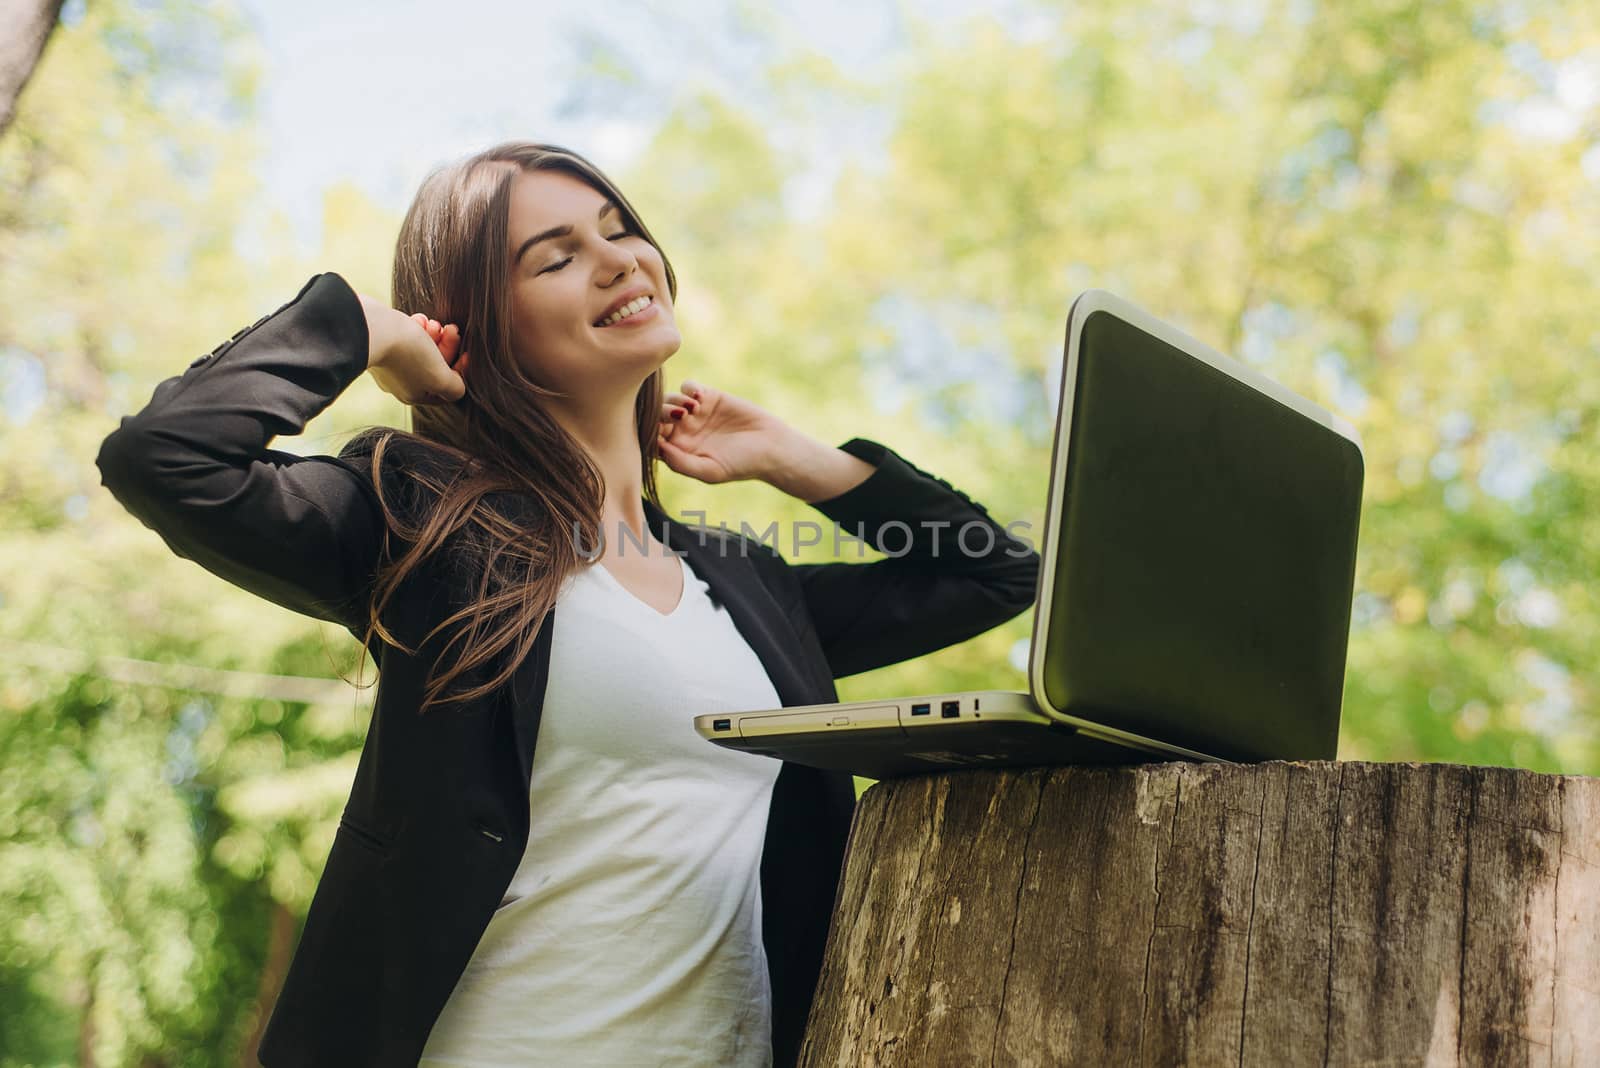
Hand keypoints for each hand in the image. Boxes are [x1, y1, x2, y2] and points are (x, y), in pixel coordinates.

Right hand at [358, 293, 466, 406]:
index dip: (460, 370)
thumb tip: (459, 388)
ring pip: (422, 348)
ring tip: (433, 323)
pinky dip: (415, 327)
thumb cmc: (407, 353)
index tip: (468, 352)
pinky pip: (405, 336)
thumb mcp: (439, 376)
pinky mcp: (381, 343)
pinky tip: (417, 319)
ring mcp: (389, 362)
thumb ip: (454, 387)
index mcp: (415, 394)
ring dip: (433, 334)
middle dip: (447, 346)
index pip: (446, 388)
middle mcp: (401, 382)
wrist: (369, 327)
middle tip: (451, 329)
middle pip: (435, 365)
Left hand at [655, 379, 791, 483]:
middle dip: (659, 414)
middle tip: (677, 417)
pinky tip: (701, 399)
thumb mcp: (709, 470)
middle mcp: (683, 431)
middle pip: (656, 417)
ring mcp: (695, 413)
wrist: (772, 447)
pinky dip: (689, 388)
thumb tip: (656, 446)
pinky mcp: (710, 396)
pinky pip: (689, 386)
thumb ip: (680, 462)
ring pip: (669, 399)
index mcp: (678, 451)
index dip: (649, 433)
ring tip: (691, 409)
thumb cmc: (741, 465)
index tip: (660, 433)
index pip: (652, 439)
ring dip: (674, 401)